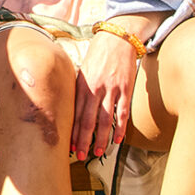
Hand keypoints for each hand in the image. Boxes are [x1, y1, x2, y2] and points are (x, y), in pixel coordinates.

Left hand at [71, 33, 140, 162]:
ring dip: (101, 138)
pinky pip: (123, 112)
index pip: (75, 114)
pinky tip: (118, 140)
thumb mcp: (83, 70)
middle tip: (80, 156)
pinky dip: (120, 128)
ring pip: (105, 120)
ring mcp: (112, 90)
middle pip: (88, 120)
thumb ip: (79, 89)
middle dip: (83, 140)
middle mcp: (96, 89)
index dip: (72, 132)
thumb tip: (71, 108)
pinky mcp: (126, 89)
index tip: (69, 146)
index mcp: (83, 85)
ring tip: (98, 152)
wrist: (118, 38)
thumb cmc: (98, 54)